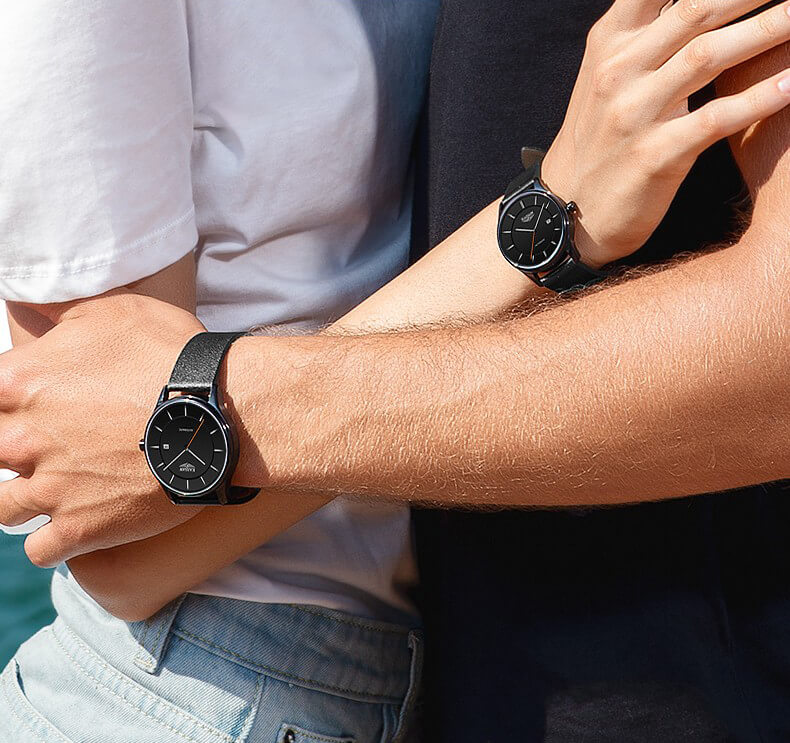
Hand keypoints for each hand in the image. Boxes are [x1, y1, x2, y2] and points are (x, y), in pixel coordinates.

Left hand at [0, 291, 205, 566]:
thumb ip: (60, 314)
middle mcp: (24, 437)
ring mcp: (51, 487)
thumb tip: (34, 310)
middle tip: (45, 445)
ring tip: (54, 487)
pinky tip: (73, 524)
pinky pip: (40, 551)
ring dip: (23, 497)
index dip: (5, 402)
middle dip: (12, 448)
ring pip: (1, 507)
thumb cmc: (170, 354)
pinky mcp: (83, 527)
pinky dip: (53, 541)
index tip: (24, 407)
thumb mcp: (113, 310)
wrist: (221, 410)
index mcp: (21, 382)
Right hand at [542, 0, 789, 266]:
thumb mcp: (607, 78)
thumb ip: (644, 36)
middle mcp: (618, 71)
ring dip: (770, 30)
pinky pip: (715, 119)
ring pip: (709, 56)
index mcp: (608, 44)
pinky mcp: (653, 156)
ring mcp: (634, 114)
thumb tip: (691, 5)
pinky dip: (759, 99)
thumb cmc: (597, 141)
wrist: (563, 211)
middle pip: (696, 9)